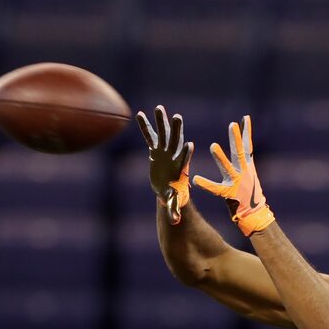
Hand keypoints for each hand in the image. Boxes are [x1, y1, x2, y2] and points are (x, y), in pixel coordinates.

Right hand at [136, 105, 193, 224]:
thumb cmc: (173, 194)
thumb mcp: (173, 201)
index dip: (186, 153)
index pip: (184, 160)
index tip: (189, 144)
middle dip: (176, 130)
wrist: (168, 188)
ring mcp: (164, 150)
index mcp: (180, 168)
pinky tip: (139, 114)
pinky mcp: (155, 149)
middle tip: (177, 117)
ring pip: (163, 134)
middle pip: (175, 141)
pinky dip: (145, 126)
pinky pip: (149, 136)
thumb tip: (175, 221)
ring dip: (161, 121)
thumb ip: (174, 209)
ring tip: (159, 108)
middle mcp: (173, 155)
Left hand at [193, 115, 274, 236]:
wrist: (254, 213)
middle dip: (236, 138)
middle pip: (239, 152)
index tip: (245, 118)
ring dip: (221, 157)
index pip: (248, 146)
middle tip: (232, 125)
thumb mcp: (249, 175)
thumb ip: (245, 161)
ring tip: (213, 146)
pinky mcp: (229, 194)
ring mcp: (237, 182)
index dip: (246, 132)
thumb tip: (245, 149)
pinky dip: (206, 184)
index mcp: (248, 166)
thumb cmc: (250, 194)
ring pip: (227, 167)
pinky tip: (196, 179)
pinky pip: (215, 188)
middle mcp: (244, 172)